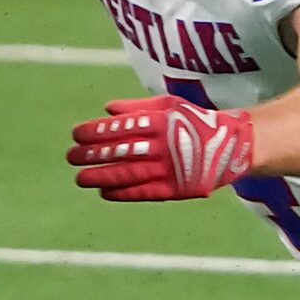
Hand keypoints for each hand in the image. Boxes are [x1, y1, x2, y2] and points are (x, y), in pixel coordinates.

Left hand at [67, 96, 255, 201]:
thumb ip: (136, 107)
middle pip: (120, 150)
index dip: (95, 131)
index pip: (120, 127)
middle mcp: (162, 145)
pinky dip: (122, 193)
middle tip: (70, 157)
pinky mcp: (176, 189)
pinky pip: (144, 192)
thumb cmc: (193, 121)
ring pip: (127, 173)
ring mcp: (169, 168)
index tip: (75, 135)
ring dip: (100, 176)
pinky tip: (104, 192)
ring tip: (80, 178)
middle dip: (91, 154)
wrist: (229, 146)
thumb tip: (106, 109)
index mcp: (160, 121)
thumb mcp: (168, 105)